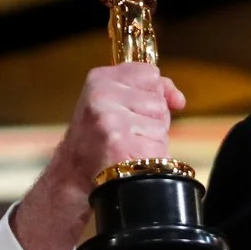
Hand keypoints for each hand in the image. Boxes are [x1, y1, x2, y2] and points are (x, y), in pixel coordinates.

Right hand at [12, 63, 189, 249]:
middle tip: (127, 135)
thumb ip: (147, 90)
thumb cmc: (99, 139)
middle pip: (158, 102)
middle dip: (151, 121)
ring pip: (160, 125)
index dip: (156, 94)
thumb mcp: (113, 102)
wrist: (72, 175)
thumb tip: (178, 99)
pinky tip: (131, 161)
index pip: (151, 74)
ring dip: (152, 141)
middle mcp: (102, 95)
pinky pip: (158, 148)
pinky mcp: (119, 144)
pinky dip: (152, 159)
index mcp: (100, 79)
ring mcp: (110, 119)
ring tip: (128, 148)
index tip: (140, 110)